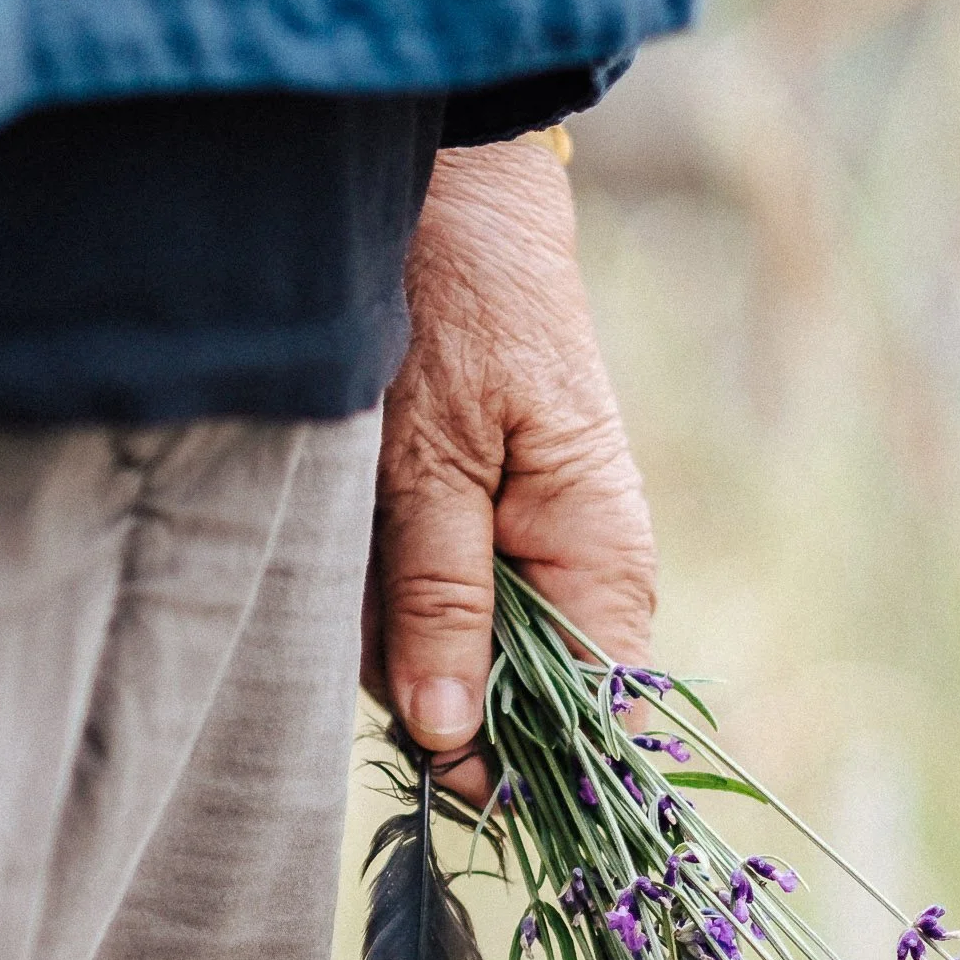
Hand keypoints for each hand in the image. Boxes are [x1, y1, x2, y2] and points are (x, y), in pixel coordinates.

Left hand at [365, 134, 656, 804]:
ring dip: (392, 630)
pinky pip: (434, 602)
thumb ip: (439, 598)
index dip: (516, 763)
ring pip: (461, 656)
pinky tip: (356, 531)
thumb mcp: (431, 459)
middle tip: (363, 606)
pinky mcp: (483, 527)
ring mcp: (534, 551)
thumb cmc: (457, 308)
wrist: (456, 194)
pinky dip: (382, 588)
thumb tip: (453, 733)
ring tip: (357, 534)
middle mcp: (583, 572)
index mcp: (603, 561)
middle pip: (515, 703)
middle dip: (429, 686)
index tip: (432, 766)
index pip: (595, 721)